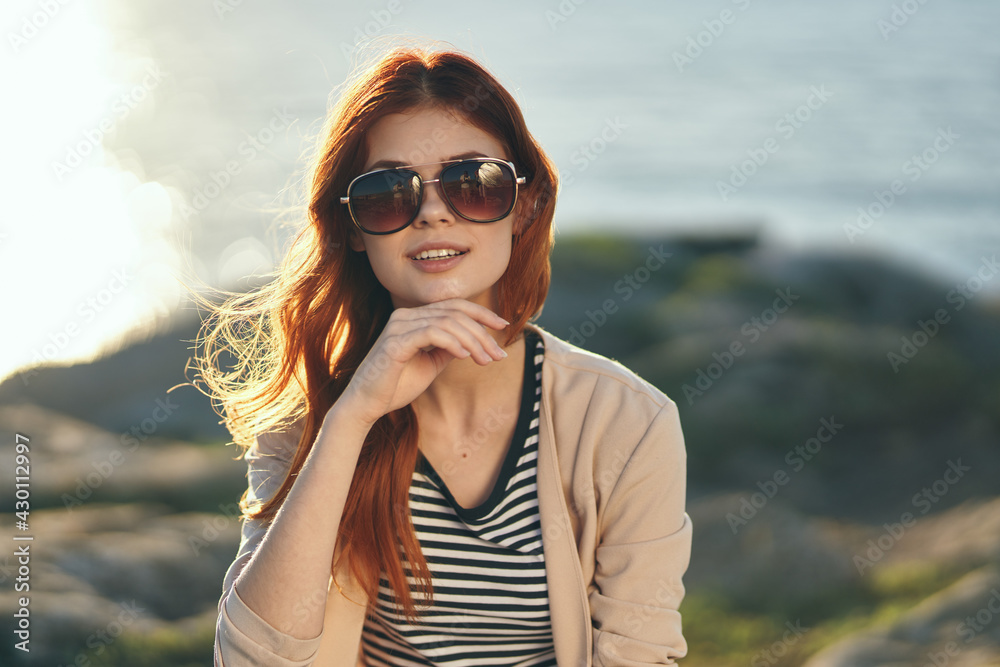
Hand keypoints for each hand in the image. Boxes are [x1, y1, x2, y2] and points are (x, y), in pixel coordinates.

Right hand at [333, 298, 509, 429]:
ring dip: (472, 341)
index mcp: (413, 317)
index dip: (481, 313)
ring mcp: (399, 326)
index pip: (453, 306)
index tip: (503, 325)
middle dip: (482, 332)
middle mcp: (405, 316)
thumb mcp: (431, 364)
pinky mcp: (395, 342)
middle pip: (455, 312)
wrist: (367, 405)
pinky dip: (454, 343)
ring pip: (447, 322)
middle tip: (498, 354)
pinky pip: (432, 333)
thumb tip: (474, 341)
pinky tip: (466, 356)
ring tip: (485, 360)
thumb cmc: (396, 385)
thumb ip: (448, 349)